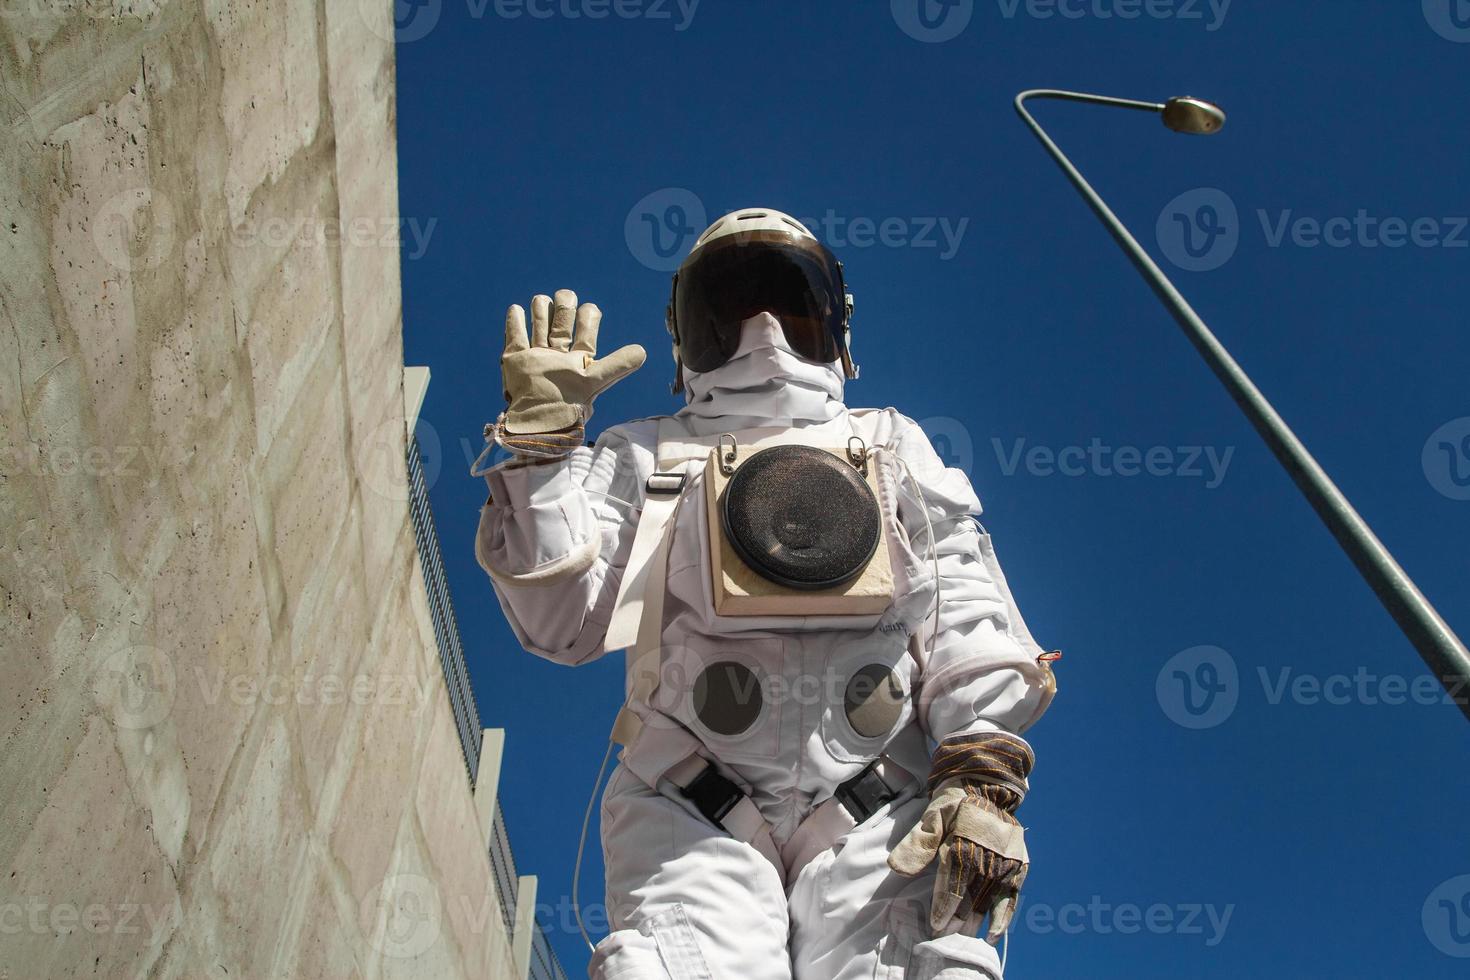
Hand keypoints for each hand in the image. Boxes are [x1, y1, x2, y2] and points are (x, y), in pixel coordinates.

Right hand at [499, 289, 645, 454]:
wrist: (538, 420)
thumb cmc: (568, 403)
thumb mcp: (596, 380)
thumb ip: (618, 365)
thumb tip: (644, 352)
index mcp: (578, 362)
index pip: (585, 335)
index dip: (588, 320)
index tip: (590, 307)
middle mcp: (557, 359)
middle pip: (561, 327)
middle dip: (563, 309)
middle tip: (566, 294)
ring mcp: (536, 359)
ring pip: (539, 329)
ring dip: (540, 313)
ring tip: (542, 299)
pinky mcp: (515, 361)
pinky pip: (515, 338)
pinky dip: (515, 323)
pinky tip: (517, 308)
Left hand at [888, 732, 1033, 942]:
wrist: (985, 785)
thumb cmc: (953, 803)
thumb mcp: (931, 816)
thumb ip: (918, 843)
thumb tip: (897, 869)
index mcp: (964, 841)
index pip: (953, 883)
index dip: (944, 908)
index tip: (935, 926)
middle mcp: (988, 854)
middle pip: (971, 896)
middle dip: (957, 920)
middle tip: (943, 938)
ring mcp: (1006, 860)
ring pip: (989, 899)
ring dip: (975, 921)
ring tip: (962, 938)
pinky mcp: (1019, 864)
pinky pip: (1012, 896)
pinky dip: (1003, 917)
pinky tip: (992, 934)